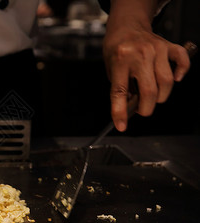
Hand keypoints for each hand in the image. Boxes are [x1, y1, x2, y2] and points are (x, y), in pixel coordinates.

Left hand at [102, 0, 189, 131]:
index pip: (120, 91)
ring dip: (161, 96)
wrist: (126, 26)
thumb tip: (131, 108)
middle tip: (142, 111)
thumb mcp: (111, 69)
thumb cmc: (116, 49)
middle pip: (149, 90)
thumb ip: (121, 87)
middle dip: (146, 108)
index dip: (120, 111)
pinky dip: (181, 73)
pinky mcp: (169, 46)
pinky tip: (175, 79)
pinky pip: (182, 62)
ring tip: (152, 97)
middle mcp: (140, 54)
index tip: (121, 126)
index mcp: (120, 60)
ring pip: (166, 82)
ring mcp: (157, 49)